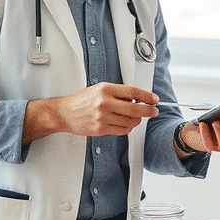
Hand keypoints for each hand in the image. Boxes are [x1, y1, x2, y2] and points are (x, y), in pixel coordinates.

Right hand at [26, 82, 158, 141]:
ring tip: (135, 117)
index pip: (132, 92)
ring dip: (136, 120)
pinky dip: (128, 128)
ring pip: (130, 122)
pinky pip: (122, 130)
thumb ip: (118, 93)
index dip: (147, 96)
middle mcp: (104, 103)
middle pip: (135, 108)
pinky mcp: (100, 129)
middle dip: (148, 111)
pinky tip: (126, 124)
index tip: (154, 99)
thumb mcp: (99, 89)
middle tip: (153, 111)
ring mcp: (102, 117)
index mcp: (105, 89)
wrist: (64, 113)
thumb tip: (137, 98)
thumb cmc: (81, 101)